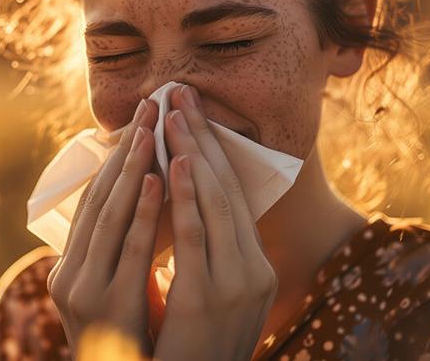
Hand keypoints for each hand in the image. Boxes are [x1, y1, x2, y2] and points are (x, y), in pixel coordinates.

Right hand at [47, 97, 163, 355]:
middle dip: (126, 151)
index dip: (116, 158)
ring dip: (133, 170)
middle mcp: (70, 274)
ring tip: (151, 129)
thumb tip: (145, 210)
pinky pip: (129, 251)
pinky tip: (160, 180)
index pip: (94, 201)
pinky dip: (144, 212)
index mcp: (70, 268)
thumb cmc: (129, 345)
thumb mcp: (117, 295)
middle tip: (148, 106)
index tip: (140, 120)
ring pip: (111, 217)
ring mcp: (85, 291)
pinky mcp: (109, 307)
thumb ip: (121, 258)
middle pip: (100, 199)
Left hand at [154, 84, 277, 360]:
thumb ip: (206, 259)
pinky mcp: (209, 299)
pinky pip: (197, 238)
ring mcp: (237, 285)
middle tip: (180, 94)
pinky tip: (174, 166)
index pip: (234, 196)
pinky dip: (187, 198)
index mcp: (255, 269)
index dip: (212, 150)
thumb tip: (185, 212)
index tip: (191, 113)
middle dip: (203, 139)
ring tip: (176, 114)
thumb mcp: (209, 298)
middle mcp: (254, 272)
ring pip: (216, 205)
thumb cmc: (193, 350)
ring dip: (194, 155)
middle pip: (228, 189)